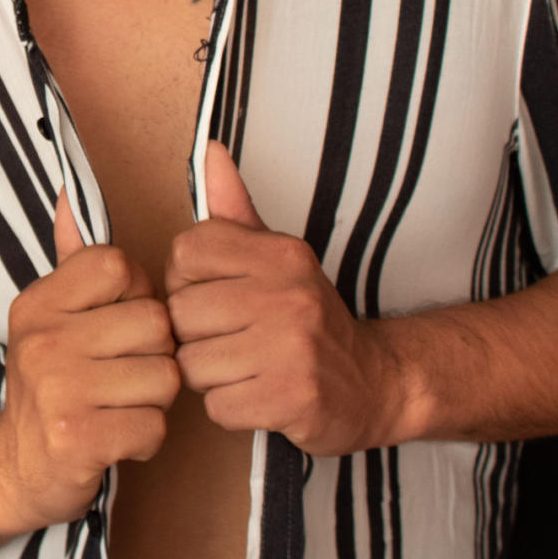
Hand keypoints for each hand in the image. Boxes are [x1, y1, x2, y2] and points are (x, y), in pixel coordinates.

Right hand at [0, 190, 180, 531]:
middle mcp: (43, 339)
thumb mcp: (51, 317)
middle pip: (155, 322)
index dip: (135, 295)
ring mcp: (58, 389)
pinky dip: (146, 438)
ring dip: (155, 400)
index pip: (119, 265)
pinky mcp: (78, 438)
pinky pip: (155, 425)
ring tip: (121, 405)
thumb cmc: (52, 385)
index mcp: (39, 302)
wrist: (15, 470)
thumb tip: (70, 192)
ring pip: (165, 376)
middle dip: (155, 354)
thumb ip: (71, 259)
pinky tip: (118, 437)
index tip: (116, 324)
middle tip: (122, 374)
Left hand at [164, 141, 409, 457]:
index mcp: (279, 254)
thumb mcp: (278, 256)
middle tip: (233, 339)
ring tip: (247, 367)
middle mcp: (287, 295)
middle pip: (181, 314)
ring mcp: (292, 349)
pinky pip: (217, 406)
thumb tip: (209, 149)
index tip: (217, 296)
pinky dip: (231, 408)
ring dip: (212, 376)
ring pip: (193, 364)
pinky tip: (260, 395)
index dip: (189, 282)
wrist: (375, 382)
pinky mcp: (292, 399)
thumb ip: (235, 208)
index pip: (184, 255)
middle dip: (197, 335)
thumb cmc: (309, 317)